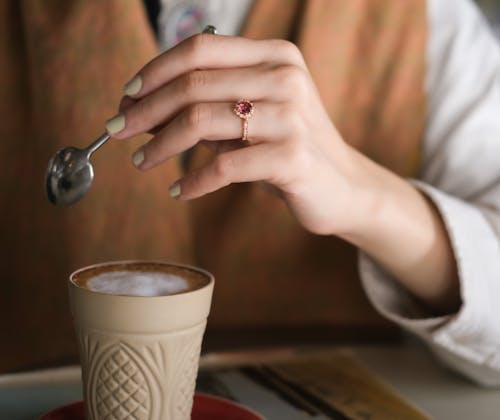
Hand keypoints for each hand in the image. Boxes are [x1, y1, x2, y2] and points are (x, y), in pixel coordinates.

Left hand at [107, 33, 362, 235]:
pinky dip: (193, 181)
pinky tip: (179, 191)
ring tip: (141, 160)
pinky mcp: (292, 157)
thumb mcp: (248, 118)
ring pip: (202, 121)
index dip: (156, 70)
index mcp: (274, 56)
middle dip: (147, 109)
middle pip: (194, 84)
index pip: (200, 48)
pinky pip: (224, 167)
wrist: (342, 186)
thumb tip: (141, 110)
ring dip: (160, 144)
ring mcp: (290, 116)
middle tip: (120, 130)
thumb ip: (205, 107)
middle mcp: (285, 77)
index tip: (127, 96)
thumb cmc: (287, 149)